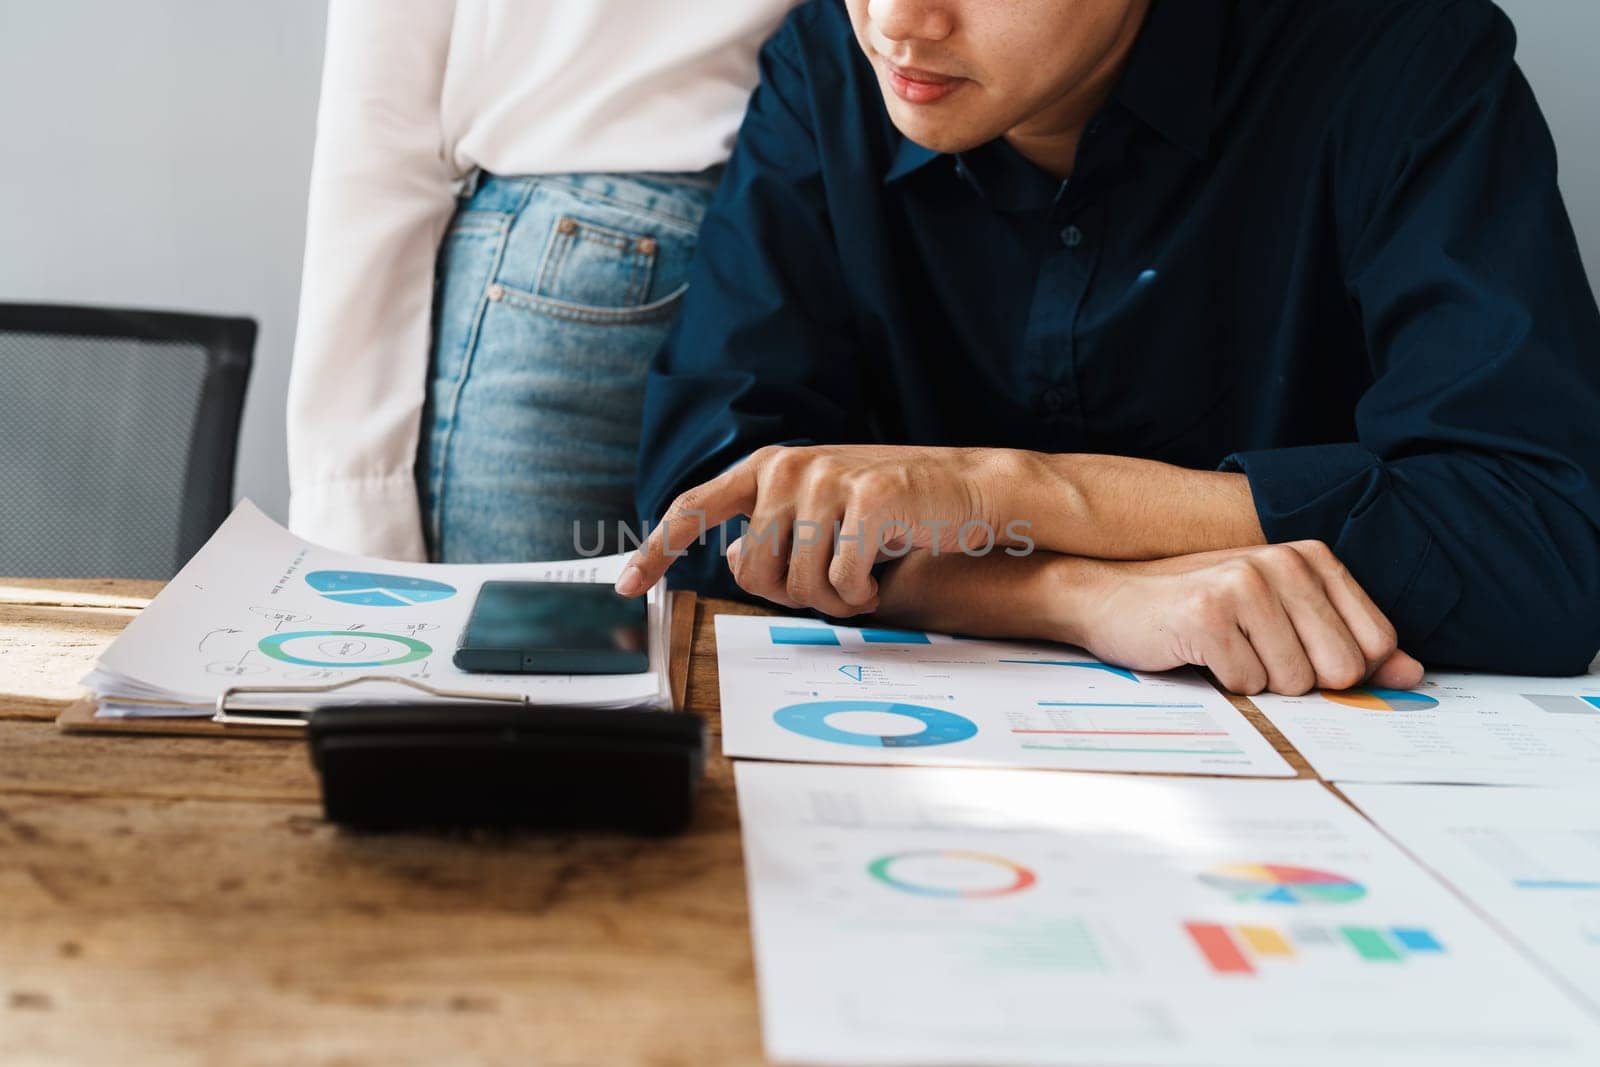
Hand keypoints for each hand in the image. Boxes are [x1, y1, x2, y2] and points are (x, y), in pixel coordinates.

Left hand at [615, 444, 1023, 615]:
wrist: (966, 488)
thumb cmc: (890, 509)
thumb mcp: (819, 512)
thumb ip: (772, 530)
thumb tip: (731, 555)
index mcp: (767, 468)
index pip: (695, 509)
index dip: (657, 551)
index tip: (626, 586)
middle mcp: (789, 467)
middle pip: (753, 573)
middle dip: (791, 599)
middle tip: (831, 591)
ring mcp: (827, 479)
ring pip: (797, 585)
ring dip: (830, 603)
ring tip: (859, 582)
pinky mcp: (870, 500)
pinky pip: (842, 582)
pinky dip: (861, 594)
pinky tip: (880, 572)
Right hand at [1063, 541, 1423, 694]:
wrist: (1109, 596)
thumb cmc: (1199, 610)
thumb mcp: (1281, 619)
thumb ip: (1350, 643)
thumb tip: (1413, 674)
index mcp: (1312, 557)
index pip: (1374, 644)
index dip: (1339, 669)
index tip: (1295, 653)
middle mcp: (1284, 561)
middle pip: (1340, 670)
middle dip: (1298, 680)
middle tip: (1253, 653)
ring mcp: (1246, 584)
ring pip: (1294, 682)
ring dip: (1256, 682)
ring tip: (1224, 650)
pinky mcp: (1208, 614)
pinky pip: (1246, 684)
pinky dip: (1223, 683)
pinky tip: (1198, 652)